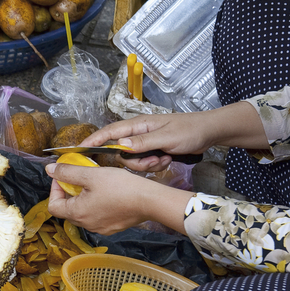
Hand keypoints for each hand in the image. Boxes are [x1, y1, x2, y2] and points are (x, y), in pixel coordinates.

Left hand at [45, 161, 193, 234]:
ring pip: (82, 213)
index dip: (54, 189)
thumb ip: (68, 172)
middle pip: (67, 210)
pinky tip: (106, 194)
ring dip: (82, 199)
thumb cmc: (121, 187)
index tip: (64, 177)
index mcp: (77, 213)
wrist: (149, 200)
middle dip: (68, 193)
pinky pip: (96, 217)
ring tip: (93, 184)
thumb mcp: (91, 175)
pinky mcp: (112, 227)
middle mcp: (86, 225)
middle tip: (79, 178)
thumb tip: (50, 170)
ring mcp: (100, 228)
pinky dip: (95, 206)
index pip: (53, 205)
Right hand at [78, 112, 214, 172]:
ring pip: (134, 161)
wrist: (208, 133)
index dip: (94, 140)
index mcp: (138, 125)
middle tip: (155, 159)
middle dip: (137, 162)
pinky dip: (156, 165)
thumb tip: (119, 145)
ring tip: (165, 158)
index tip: (80, 148)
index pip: (110, 132)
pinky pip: (145, 164)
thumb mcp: (166, 137)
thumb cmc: (189, 130)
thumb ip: (143, 142)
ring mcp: (145, 144)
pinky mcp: (152, 152)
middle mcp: (138, 134)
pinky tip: (168, 159)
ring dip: (149, 164)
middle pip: (122, 154)